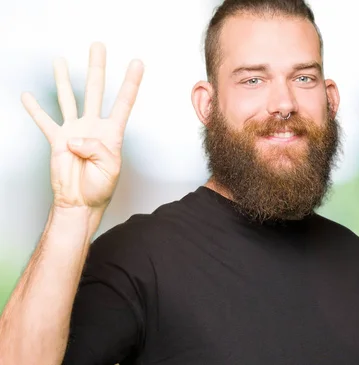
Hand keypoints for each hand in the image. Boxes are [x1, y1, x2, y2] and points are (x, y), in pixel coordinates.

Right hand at [22, 42, 143, 209]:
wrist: (80, 202)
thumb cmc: (100, 188)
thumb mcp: (109, 169)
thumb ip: (96, 149)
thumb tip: (75, 138)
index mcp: (112, 133)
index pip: (123, 102)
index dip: (131, 82)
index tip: (137, 63)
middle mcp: (93, 127)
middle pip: (95, 90)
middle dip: (97, 68)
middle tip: (98, 46)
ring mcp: (74, 131)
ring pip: (69, 99)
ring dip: (63, 80)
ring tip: (60, 61)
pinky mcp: (57, 141)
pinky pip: (45, 122)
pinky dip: (35, 109)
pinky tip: (28, 96)